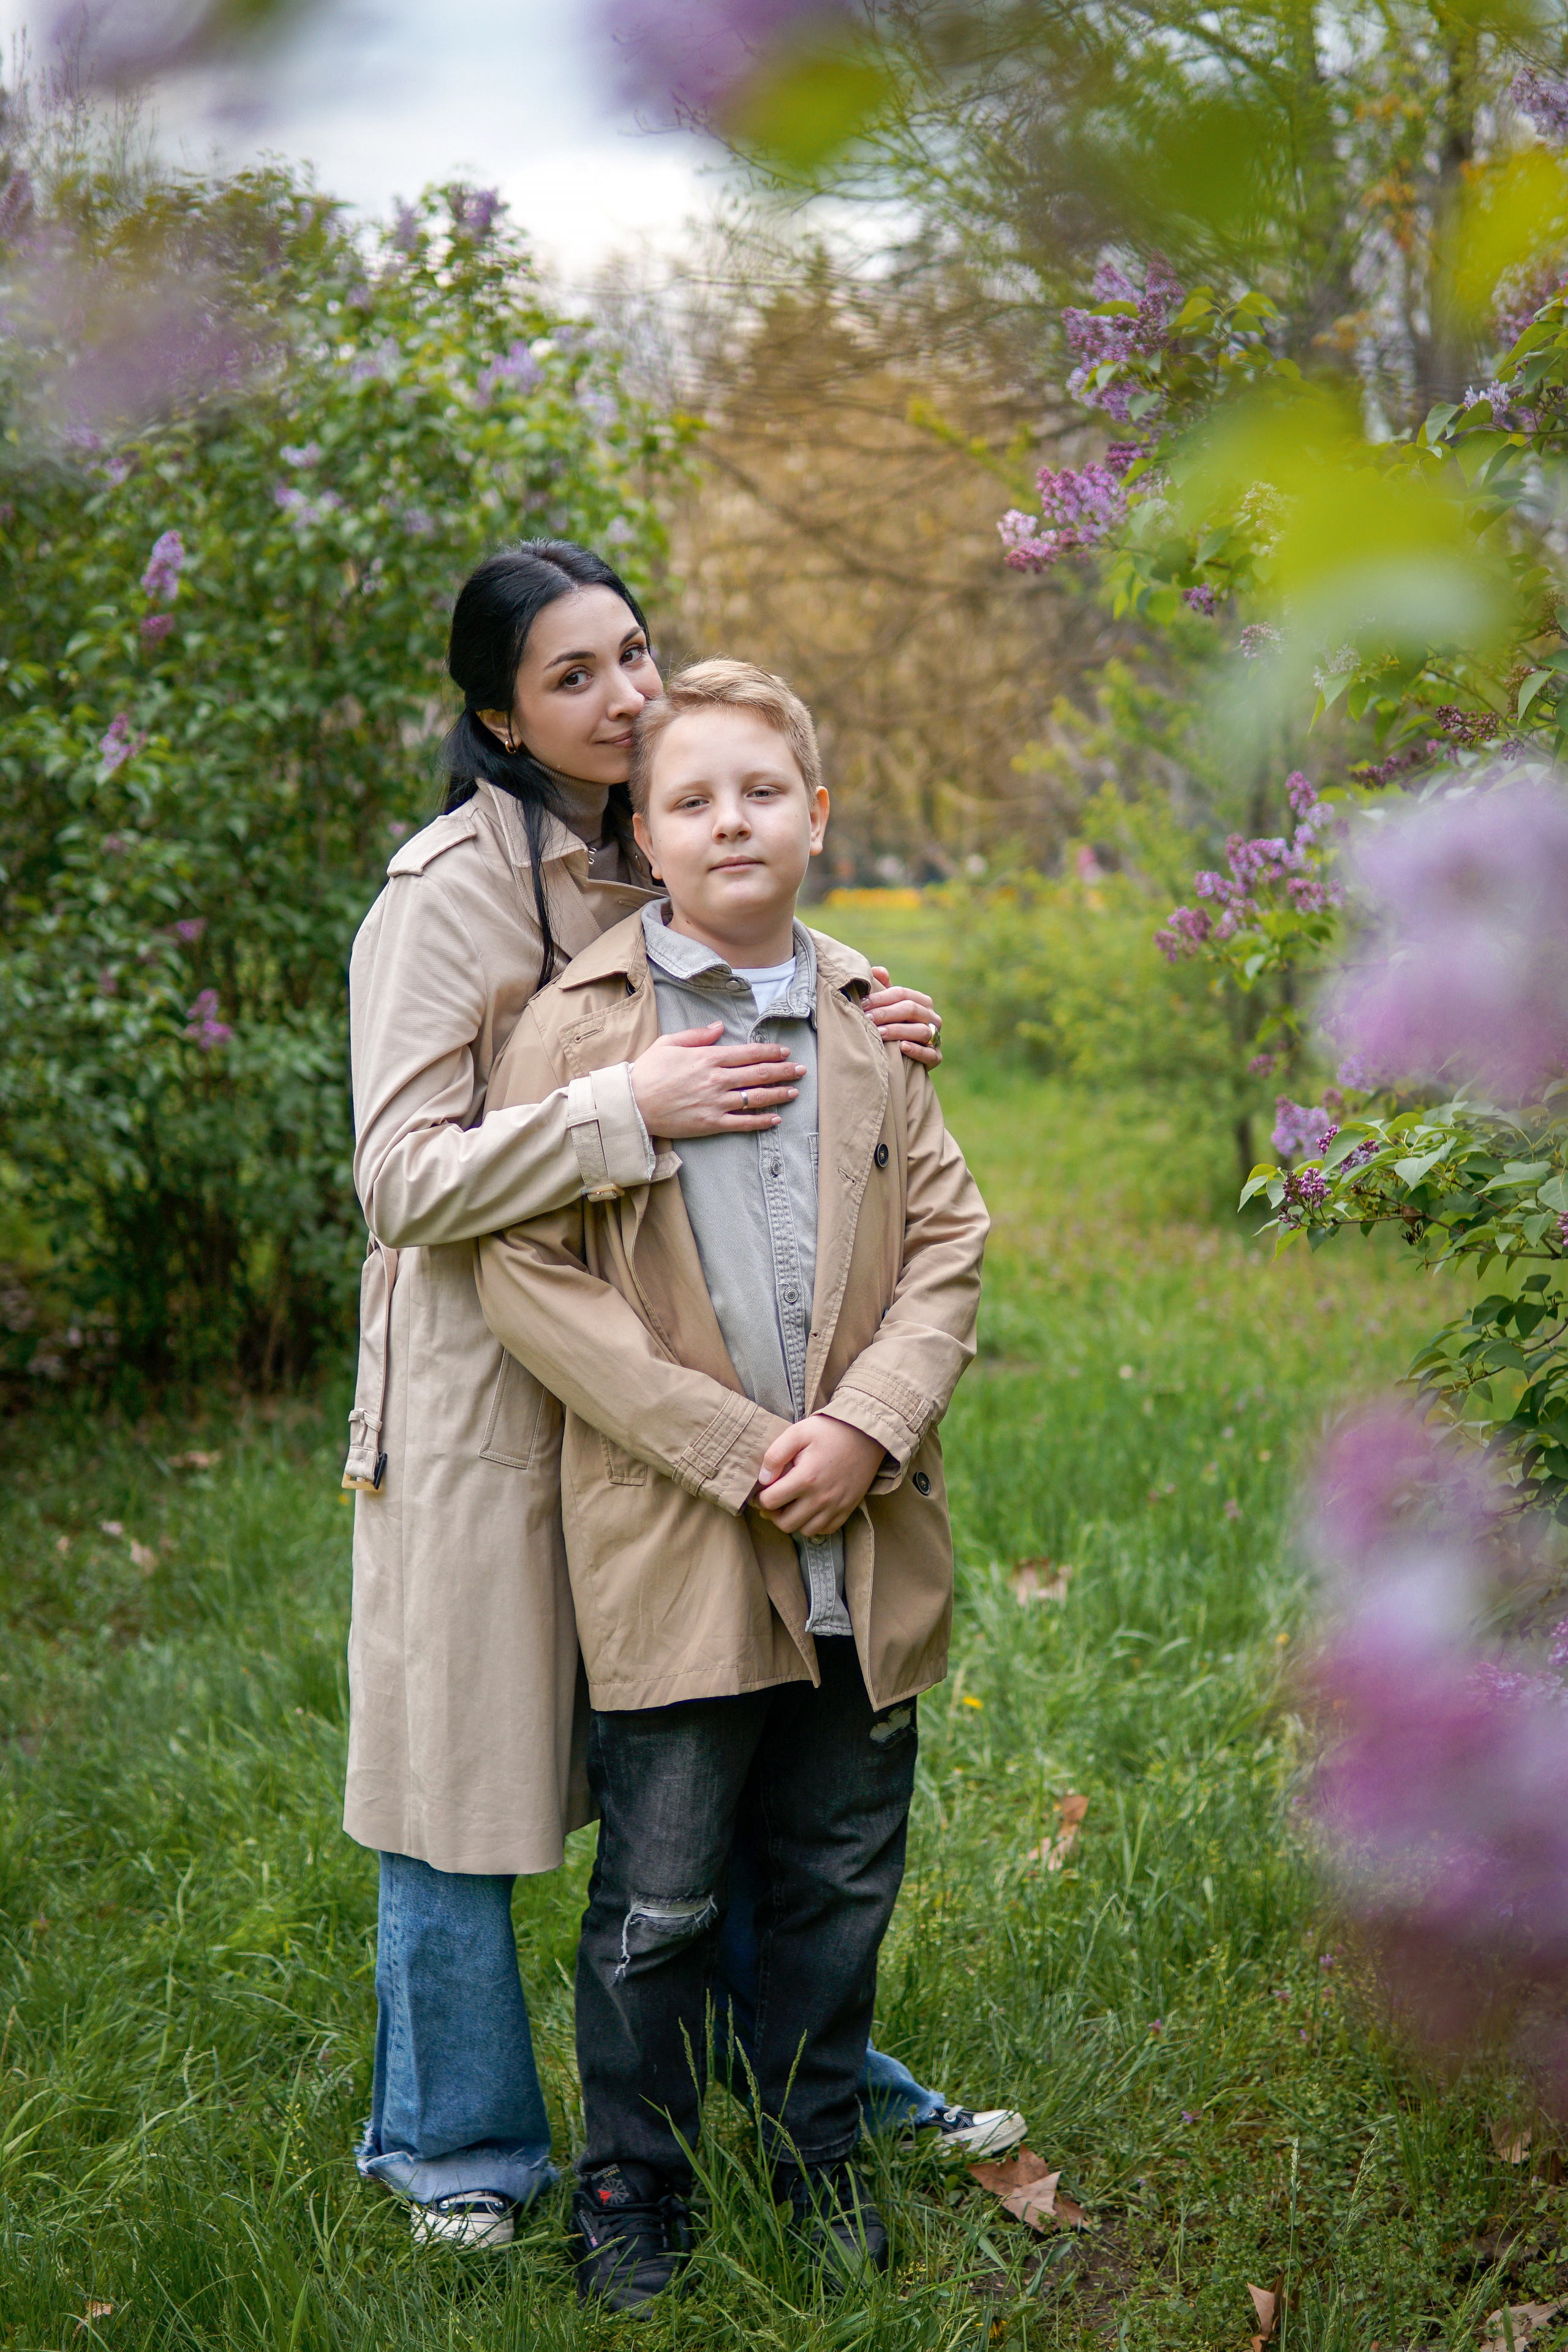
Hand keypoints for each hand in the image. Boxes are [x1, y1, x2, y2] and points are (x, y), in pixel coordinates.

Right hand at [630, 1024, 804, 1137]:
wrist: (631, 1104)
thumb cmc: (647, 1071)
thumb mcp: (669, 1043)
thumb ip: (696, 1035)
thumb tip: (717, 1026)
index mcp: (708, 1057)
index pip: (748, 1053)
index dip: (770, 1052)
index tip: (785, 1052)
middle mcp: (717, 1079)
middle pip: (759, 1074)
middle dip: (783, 1071)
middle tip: (801, 1071)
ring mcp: (716, 1102)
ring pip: (756, 1098)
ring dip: (778, 1094)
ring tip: (794, 1092)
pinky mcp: (711, 1123)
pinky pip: (742, 1122)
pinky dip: (761, 1121)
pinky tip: (775, 1119)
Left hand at [754, 1414, 885, 1538]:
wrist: (866, 1434)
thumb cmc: (829, 1431)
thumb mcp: (798, 1432)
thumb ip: (776, 1454)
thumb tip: (763, 1478)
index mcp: (806, 1478)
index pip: (770, 1502)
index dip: (760, 1498)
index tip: (761, 1491)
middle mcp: (821, 1498)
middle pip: (785, 1523)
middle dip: (773, 1514)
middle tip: (773, 1500)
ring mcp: (836, 1506)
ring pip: (805, 1531)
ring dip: (794, 1521)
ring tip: (792, 1505)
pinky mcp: (848, 1509)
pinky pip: (826, 1530)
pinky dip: (814, 1524)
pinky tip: (810, 1509)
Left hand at [866, 967, 942, 1066]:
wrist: (906, 1057)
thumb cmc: (895, 1025)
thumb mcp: (890, 1006)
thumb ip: (884, 988)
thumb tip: (877, 971)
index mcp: (922, 1002)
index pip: (902, 994)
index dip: (881, 997)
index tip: (862, 1003)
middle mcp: (932, 1017)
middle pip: (910, 1009)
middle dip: (886, 1013)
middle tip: (866, 1019)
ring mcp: (936, 1037)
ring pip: (921, 1031)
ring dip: (898, 1031)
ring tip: (879, 1033)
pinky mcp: (935, 1057)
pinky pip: (930, 1054)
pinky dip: (917, 1050)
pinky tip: (902, 1048)